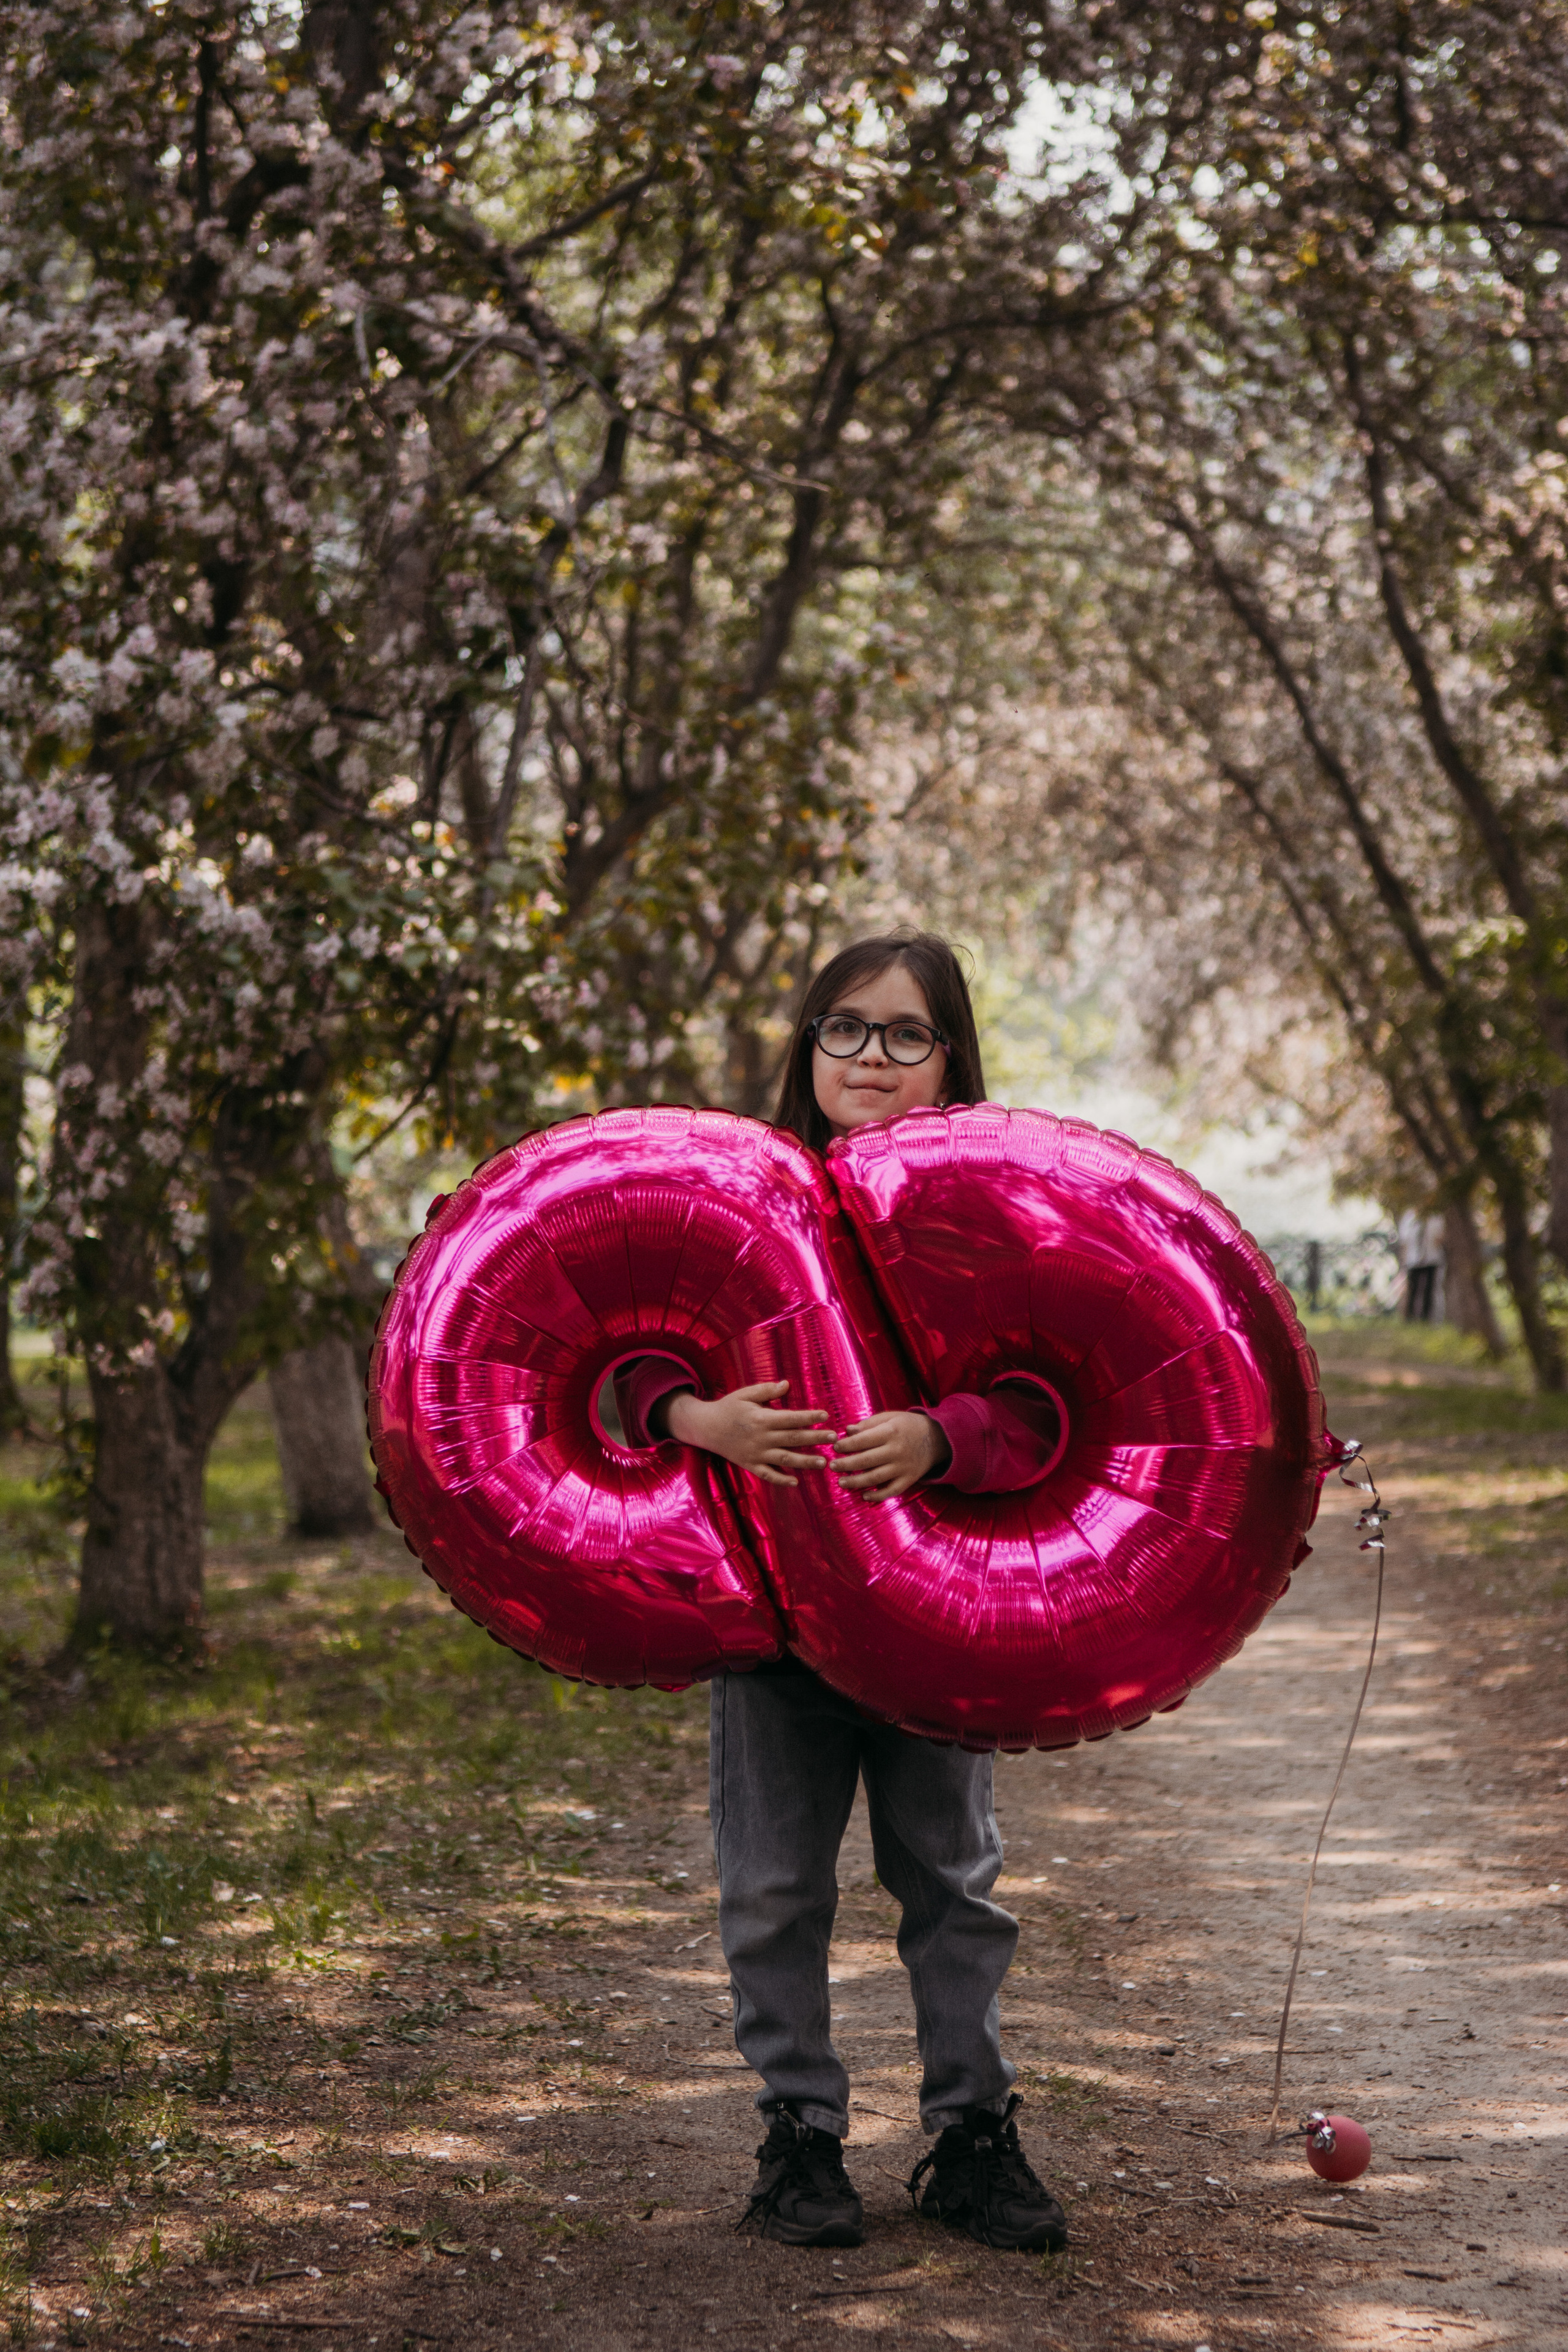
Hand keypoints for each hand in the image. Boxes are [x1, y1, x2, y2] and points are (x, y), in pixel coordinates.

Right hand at [664, 1380, 834, 1487]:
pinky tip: (796, 1482)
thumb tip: (787, 1384)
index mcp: (761, 1418)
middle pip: (792, 1439)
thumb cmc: (728, 1407)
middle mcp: (761, 1437)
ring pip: (784, 1459)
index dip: (809, 1417)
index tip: (825, 1416)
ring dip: (805, 1461)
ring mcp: (756, 1453)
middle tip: (834, 1438)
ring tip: (823, 1462)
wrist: (705, 1427)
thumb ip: (767, 1390)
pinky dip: (781, 1479)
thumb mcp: (745, 1394)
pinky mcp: (750, 1465)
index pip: (790, 1418)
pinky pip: (767, 1474)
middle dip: (814, 1438)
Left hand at [831, 1410, 947, 1501]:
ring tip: (841, 1483)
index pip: (864, 1440)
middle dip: (847, 1464)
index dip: (847, 1445)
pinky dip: (878, 1496)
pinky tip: (865, 1496)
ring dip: (857, 1482)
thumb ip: (869, 1424)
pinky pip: (892, 1490)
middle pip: (867, 1460)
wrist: (937, 1438)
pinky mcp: (909, 1479)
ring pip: (876, 1477)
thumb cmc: (908, 1426)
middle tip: (832, 1466)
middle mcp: (897, 1450)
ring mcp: (903, 1467)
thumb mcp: (890, 1417)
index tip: (835, 1447)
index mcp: (891, 1432)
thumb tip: (847, 1430)